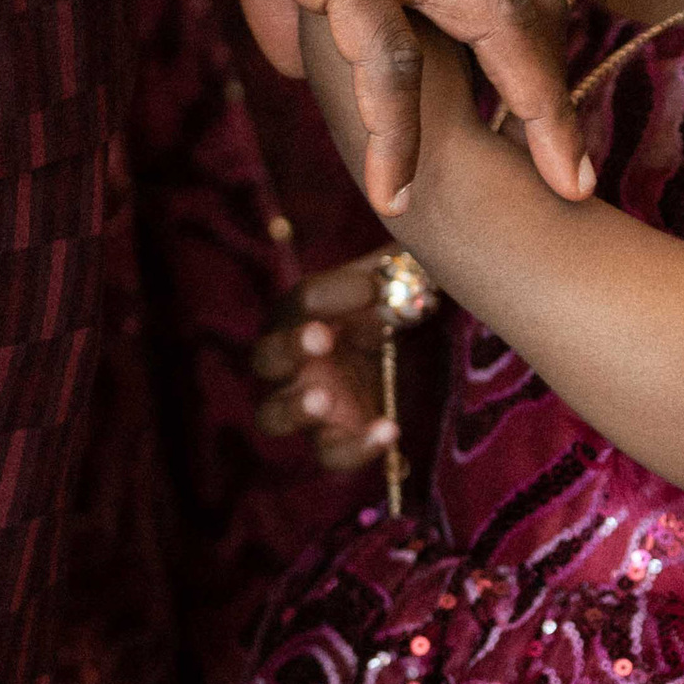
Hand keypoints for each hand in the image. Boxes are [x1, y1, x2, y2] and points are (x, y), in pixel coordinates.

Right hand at [111, 0, 591, 214]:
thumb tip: (291, 58)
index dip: (525, 41)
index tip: (540, 107)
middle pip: (526, 0)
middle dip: (560, 86)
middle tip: (582, 166)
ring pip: (496, 24)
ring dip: (536, 111)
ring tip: (562, 185)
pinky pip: (381, 50)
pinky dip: (394, 126)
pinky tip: (392, 189)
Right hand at [252, 254, 396, 475]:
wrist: (417, 354)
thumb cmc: (397, 305)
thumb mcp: (397, 277)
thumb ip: (396, 260)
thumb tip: (407, 228)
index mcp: (300, 315)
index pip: (300, 302)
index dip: (330, 294)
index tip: (372, 288)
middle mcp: (290, 363)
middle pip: (266, 358)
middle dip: (288, 347)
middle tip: (320, 338)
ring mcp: (306, 407)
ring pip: (273, 417)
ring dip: (292, 407)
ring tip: (320, 399)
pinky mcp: (334, 442)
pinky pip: (332, 455)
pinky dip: (355, 447)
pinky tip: (388, 431)